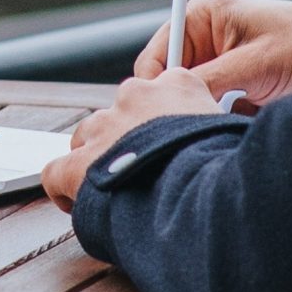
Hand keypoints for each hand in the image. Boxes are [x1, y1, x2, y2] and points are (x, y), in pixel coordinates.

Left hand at [41, 68, 220, 211]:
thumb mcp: (235, 134)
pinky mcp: (79, 163)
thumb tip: (230, 141)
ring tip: (114, 190)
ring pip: (87, 137)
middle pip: (120, 112)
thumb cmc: (228, 170)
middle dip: (125, 138)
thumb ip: (217, 127)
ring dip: (97, 159)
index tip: (166, 141)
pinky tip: (79, 206)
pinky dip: (64, 189)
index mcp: (178, 85)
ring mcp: (104, 127)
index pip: (160, 91)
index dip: (160, 120)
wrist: (203, 197)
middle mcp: (136, 96)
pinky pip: (56, 171)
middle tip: (141, 171)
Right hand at [134, 0, 291, 109]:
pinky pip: (211, 109)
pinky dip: (225, 117)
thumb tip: (169, 99)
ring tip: (238, 111)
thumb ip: (208, 79)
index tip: (166, 114)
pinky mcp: (232, 85)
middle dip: (187, 102)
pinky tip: (250, 113)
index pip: (154, 58)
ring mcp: (217, 62)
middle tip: (208, 116)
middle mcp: (203, 37)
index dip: (156, 88)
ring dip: (208, 111)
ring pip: (191, 99)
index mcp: (200, 17)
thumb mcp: (254, 65)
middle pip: (170, 82)